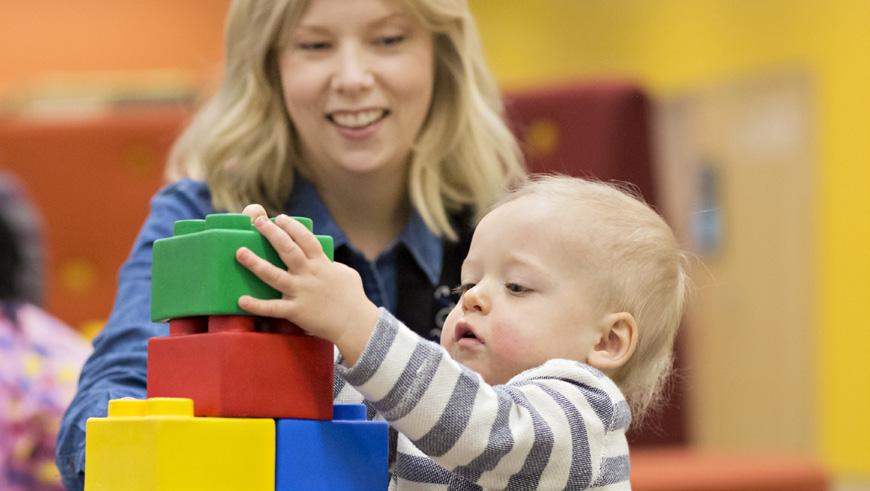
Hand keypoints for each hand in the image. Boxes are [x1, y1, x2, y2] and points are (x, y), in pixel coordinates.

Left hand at [235, 213, 378, 364]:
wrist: (355, 324)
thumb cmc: (353, 298)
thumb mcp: (345, 273)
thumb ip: (330, 264)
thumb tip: (323, 259)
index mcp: (322, 264)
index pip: (305, 239)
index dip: (292, 226)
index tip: (279, 218)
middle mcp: (309, 275)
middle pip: (288, 249)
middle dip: (272, 234)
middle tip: (257, 223)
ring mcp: (301, 292)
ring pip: (275, 275)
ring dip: (256, 263)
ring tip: (240, 252)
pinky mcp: (296, 311)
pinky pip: (273, 308)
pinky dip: (257, 305)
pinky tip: (241, 300)